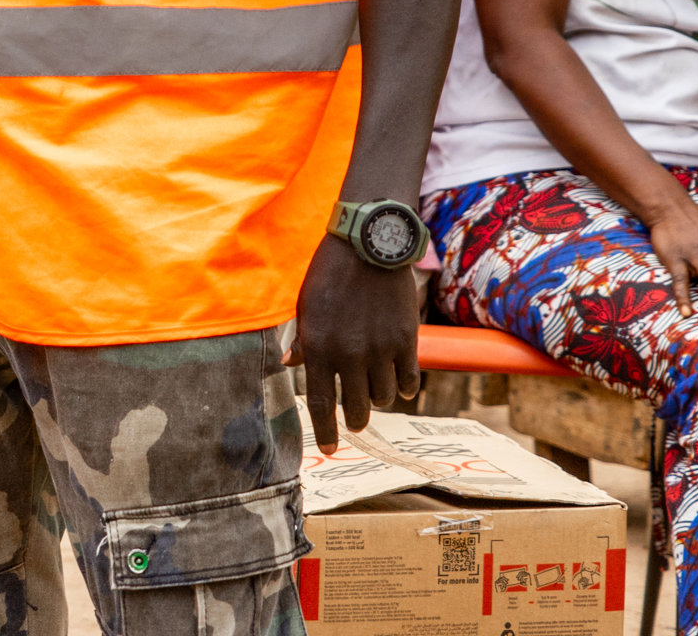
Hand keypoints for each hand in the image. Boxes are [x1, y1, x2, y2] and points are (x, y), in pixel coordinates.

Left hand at [292, 234, 421, 452]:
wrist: (368, 247)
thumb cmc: (329, 275)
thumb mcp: (305, 307)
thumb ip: (302, 341)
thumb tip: (288, 364)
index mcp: (318, 348)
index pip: (322, 404)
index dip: (326, 432)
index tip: (329, 450)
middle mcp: (349, 355)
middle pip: (358, 409)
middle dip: (356, 419)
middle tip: (355, 420)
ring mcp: (381, 350)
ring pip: (385, 398)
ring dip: (379, 398)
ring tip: (373, 389)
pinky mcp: (407, 342)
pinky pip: (409, 382)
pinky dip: (404, 386)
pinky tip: (399, 382)